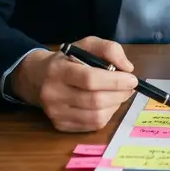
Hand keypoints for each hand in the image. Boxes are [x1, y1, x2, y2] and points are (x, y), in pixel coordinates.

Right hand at [10, 36, 137, 131]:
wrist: (37, 77)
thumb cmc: (68, 60)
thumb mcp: (87, 45)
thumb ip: (109, 49)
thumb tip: (127, 68)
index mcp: (58, 70)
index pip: (90, 79)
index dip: (115, 81)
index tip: (132, 79)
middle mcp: (53, 93)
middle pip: (95, 100)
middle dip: (119, 94)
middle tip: (129, 88)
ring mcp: (55, 113)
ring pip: (96, 116)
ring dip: (115, 105)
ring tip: (118, 95)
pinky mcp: (60, 125)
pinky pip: (92, 125)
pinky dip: (106, 115)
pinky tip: (106, 104)